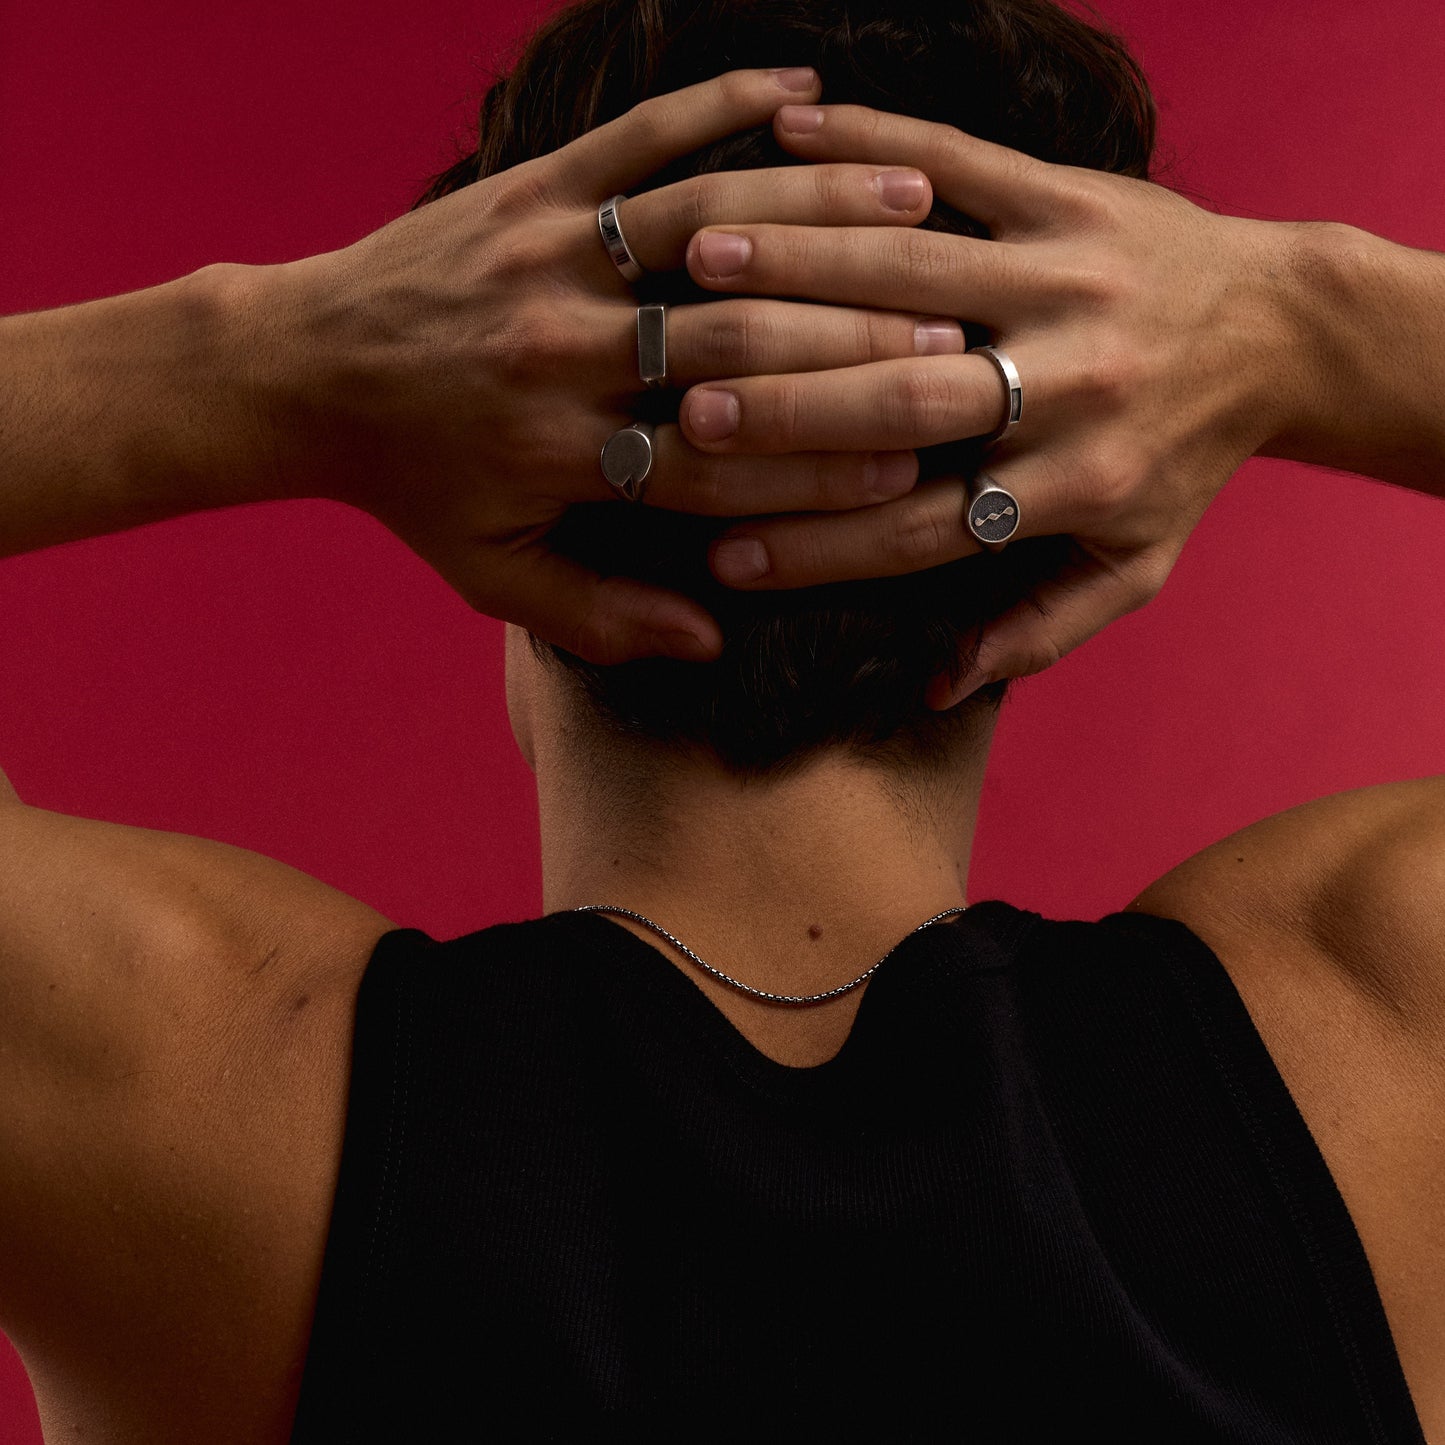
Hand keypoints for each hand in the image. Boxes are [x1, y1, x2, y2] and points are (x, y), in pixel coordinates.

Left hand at [234, 70, 965, 664]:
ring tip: (921, 206)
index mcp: (563, 451)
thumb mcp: (491, 572)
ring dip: (820, 210)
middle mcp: (565, 347)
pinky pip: (638, 137)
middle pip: (735, 339)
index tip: (914, 468)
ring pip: (707, 223)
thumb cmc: (410, 484)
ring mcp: (549, 254)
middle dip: (852, 341)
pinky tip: (802, 91)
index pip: (720, 461)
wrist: (301, 373)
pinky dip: (721, 105)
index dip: (823, 467)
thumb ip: (600, 615)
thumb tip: (714, 641)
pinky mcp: (529, 185)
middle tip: (953, 341)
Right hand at [681, 103, 1301, 702]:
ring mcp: (1067, 279)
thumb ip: (1039, 630)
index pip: (918, 529)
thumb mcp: (1134, 565)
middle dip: (785, 409)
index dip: (815, 550)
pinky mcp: (1071, 199)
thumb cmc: (1187, 457)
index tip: (723, 560)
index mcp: (1074, 483)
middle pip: (899, 401)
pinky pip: (958, 167)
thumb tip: (938, 688)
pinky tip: (790, 133)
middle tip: (690, 416)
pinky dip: (871, 145)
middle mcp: (1067, 382)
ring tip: (698, 266)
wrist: (1286, 327)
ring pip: (909, 274)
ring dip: (796, 265)